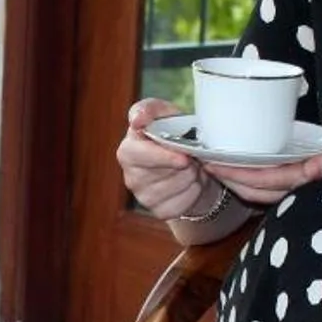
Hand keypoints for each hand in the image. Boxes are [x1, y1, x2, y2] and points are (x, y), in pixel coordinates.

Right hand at [117, 98, 208, 217]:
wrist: (193, 162)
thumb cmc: (175, 134)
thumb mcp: (164, 114)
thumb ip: (149, 109)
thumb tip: (137, 120)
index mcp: (128, 150)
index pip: (136, 155)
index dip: (161, 156)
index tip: (183, 156)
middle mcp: (131, 176)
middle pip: (160, 174)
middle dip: (183, 165)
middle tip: (192, 156)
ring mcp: (143, 197)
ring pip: (174, 188)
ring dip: (191, 177)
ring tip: (192, 167)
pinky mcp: (159, 211)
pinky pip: (182, 205)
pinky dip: (193, 193)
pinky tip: (191, 183)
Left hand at [208, 134, 321, 206]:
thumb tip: (309, 171)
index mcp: (313, 180)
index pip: (267, 179)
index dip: (239, 172)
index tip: (215, 162)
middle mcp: (306, 190)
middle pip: (258, 188)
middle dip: (230, 178)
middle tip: (203, 162)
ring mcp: (307, 192)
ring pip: (264, 191)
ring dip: (239, 180)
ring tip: (214, 166)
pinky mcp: (311, 187)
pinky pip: (277, 187)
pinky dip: (257, 181)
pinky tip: (242, 172)